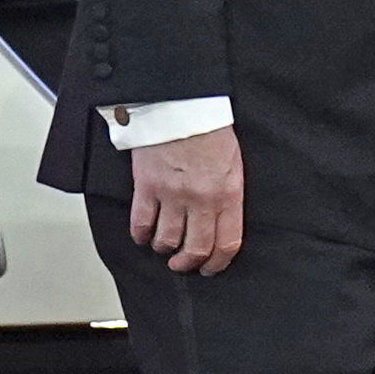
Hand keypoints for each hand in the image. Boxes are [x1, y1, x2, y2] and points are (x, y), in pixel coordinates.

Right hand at [128, 125, 245, 275]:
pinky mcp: (147, 186)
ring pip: (166, 239)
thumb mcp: (234, 165)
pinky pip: (141, 222)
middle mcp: (201, 199)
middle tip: (183, 265)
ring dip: (164, 248)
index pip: (226, 242)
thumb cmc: (209, 131)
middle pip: (196, 248)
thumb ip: (229, 196)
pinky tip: (143, 236)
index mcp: (228, 194)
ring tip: (163, 247)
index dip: (217, 263)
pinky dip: (141, 235)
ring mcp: (172, 194)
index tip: (210, 268)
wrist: (181, 105)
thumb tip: (223, 222)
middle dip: (188, 263)